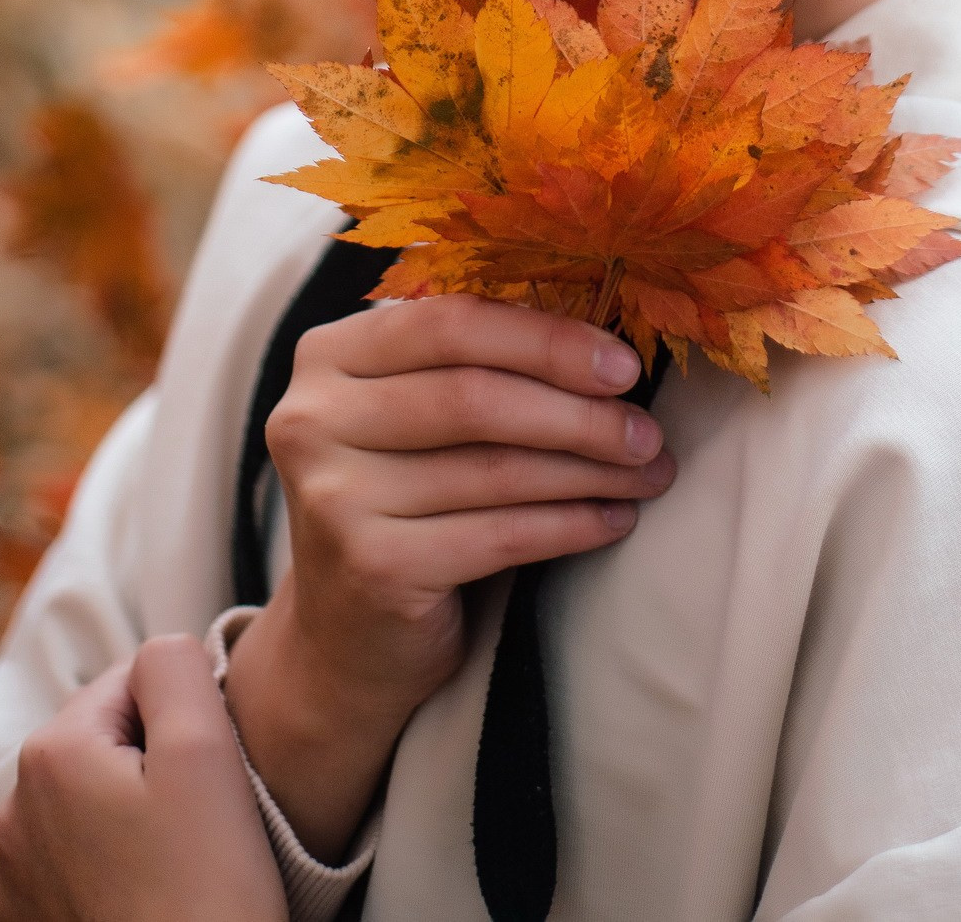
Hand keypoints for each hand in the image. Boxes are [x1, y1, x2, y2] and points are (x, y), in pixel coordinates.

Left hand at [0, 635, 286, 921]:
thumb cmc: (205, 891)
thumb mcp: (205, 748)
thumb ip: (176, 663)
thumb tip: (160, 651)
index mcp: (50, 755)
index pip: (136, 680)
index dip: (188, 716)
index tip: (211, 775)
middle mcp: (12, 813)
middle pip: (109, 741)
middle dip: (157, 764)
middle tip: (200, 820)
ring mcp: (14, 878)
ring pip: (93, 802)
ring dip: (134, 816)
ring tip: (178, 864)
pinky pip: (78, 861)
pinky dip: (114, 867)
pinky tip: (151, 896)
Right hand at [224, 294, 672, 860]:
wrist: (348, 638)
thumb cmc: (407, 499)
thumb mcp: (418, 412)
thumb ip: (477, 361)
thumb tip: (605, 339)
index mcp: (328, 354)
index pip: (450, 322)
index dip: (545, 340)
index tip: (624, 364)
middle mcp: (312, 418)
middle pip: (473, 396)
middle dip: (578, 412)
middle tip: (648, 431)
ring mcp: (334, 496)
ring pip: (494, 469)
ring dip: (588, 471)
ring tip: (648, 473)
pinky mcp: (370, 566)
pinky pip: (498, 535)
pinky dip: (569, 525)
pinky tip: (614, 520)